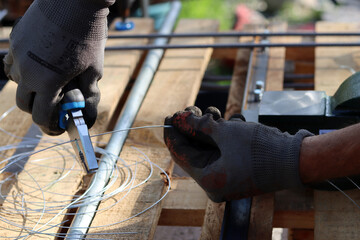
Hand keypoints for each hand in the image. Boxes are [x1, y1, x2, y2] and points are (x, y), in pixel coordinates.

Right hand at [3, 0, 113, 134]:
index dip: (50, 126)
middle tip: (53, 105)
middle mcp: (27, 72)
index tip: (58, 126)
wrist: (75, 2)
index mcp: (47, 83)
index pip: (40, 116)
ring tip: (49, 81)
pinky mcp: (15, 40)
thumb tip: (87, 113)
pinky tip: (39, 65)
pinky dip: (24, 70)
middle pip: (24, 104)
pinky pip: (13, 63)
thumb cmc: (88, 36)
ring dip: (30, 89)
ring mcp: (17, 55)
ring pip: (17, 83)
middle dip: (38, 110)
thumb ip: (88, 93)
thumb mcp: (93, 69)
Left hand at [164, 106, 312, 201]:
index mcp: (209, 181)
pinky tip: (224, 120)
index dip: (173, 134)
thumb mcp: (226, 133)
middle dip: (191, 127)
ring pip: (208, 148)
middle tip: (189, 109)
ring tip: (210, 112)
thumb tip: (180, 118)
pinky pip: (221, 150)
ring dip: (207, 128)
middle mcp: (216, 183)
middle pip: (194, 151)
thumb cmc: (261, 149)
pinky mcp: (237, 169)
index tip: (168, 117)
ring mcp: (227, 176)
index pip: (181, 155)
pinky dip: (220, 135)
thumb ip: (199, 126)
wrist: (295, 159)